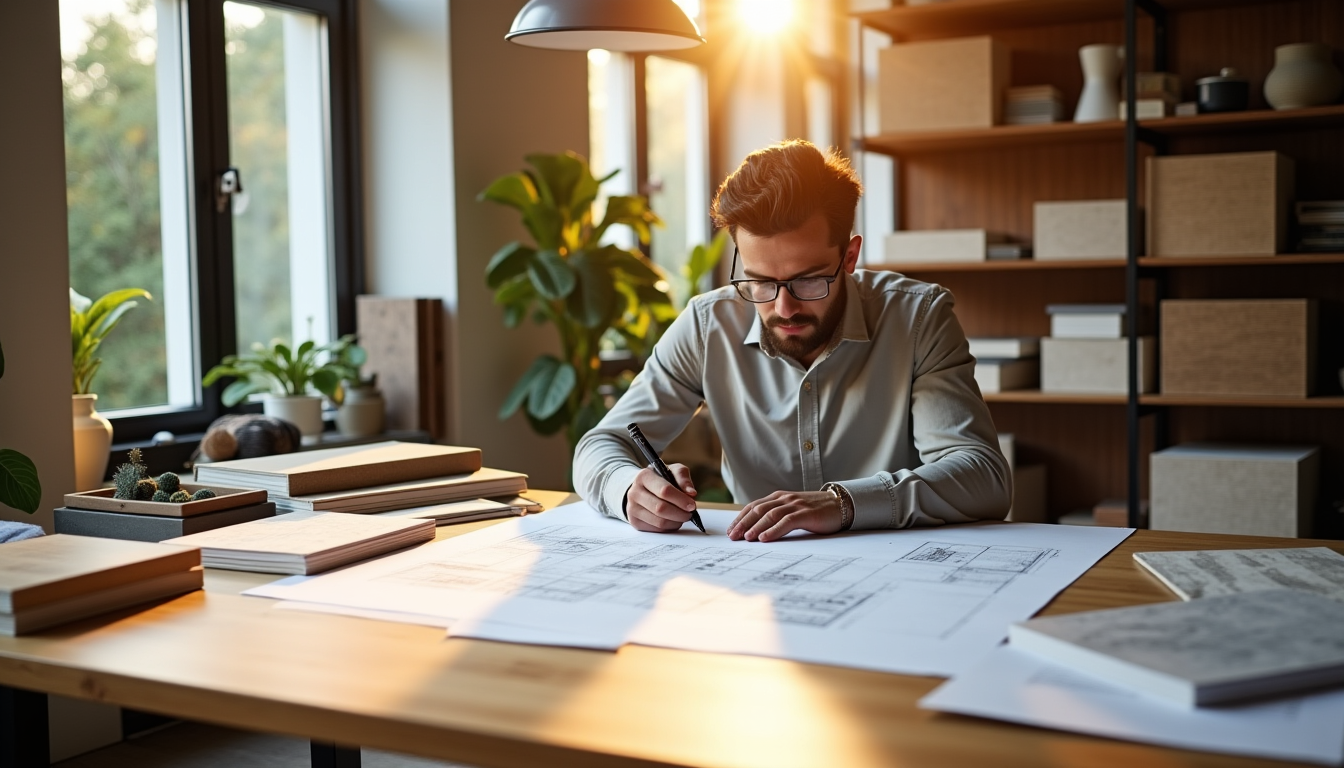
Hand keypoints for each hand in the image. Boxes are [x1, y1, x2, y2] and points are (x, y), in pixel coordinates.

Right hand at [625, 464, 697, 532]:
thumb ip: (683, 478)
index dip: (681, 499)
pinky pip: (657, 530)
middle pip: (661, 508)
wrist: (642, 489)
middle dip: (680, 513)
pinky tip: (673, 521)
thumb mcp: (672, 471)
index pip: (664, 490)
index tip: (692, 505)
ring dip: (676, 522)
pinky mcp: (635, 522)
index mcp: (644, 476)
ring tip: (683, 517)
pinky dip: (669, 528)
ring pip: (659, 522)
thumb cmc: (661, 479)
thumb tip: (691, 493)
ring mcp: (632, 509)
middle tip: (690, 513)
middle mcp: (634, 492)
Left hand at [727, 491, 843, 541]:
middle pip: (758, 510)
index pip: (754, 506)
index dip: (740, 518)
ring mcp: (795, 505)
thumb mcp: (793, 510)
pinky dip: (773, 530)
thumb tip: (755, 529)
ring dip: (755, 527)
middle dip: (743, 523)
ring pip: (769, 515)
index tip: (730, 531)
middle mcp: (784, 499)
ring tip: (745, 538)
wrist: (840, 505)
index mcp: (779, 497)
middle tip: (732, 537)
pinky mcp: (806, 514)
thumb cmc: (815, 510)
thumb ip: (777, 515)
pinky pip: (786, 521)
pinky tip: (764, 538)